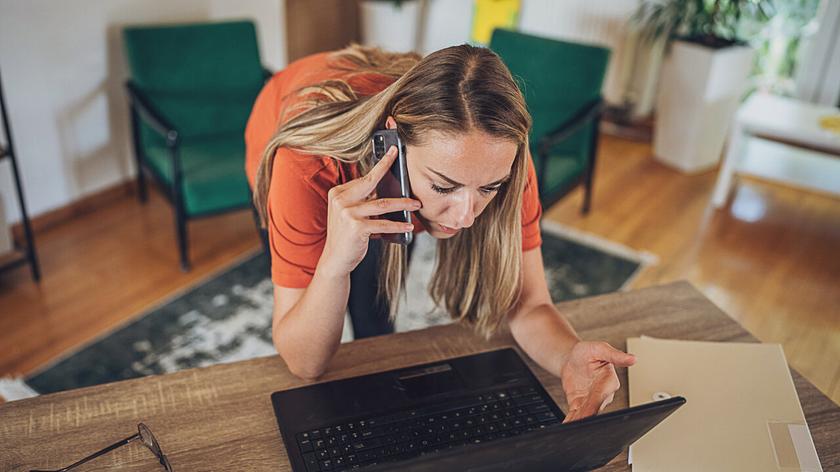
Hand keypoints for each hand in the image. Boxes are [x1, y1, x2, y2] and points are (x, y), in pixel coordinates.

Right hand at [318, 145, 420, 277]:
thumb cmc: (347, 236)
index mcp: (338, 193)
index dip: (381, 165)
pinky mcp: (356, 227)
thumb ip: (364, 200)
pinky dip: (398, 225)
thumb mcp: (351, 213)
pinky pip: (383, 224)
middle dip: (389, 169)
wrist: (335, 259)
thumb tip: (390, 188)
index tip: (392, 152)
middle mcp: (340, 200)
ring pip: (382, 204)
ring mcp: (347, 213)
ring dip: (403, 204)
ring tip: (416, 204)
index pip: (364, 178)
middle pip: (371, 182)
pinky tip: (408, 226)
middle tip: (407, 166)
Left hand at [559, 341, 635, 422]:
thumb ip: (614, 355)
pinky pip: (576, 413)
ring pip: (586, 413)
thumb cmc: (588, 352)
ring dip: (579, 420)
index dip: (596, 403)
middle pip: (595, 407)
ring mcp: (591, 400)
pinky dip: (571, 420)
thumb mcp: (600, 348)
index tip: (590, 411)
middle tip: (579, 424)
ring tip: (571, 426)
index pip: (603, 394)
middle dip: (587, 416)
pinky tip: (567, 425)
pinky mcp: (580, 403)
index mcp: (609, 381)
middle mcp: (603, 393)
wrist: (572, 358)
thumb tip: (633, 359)